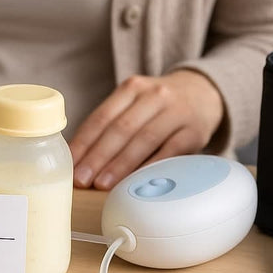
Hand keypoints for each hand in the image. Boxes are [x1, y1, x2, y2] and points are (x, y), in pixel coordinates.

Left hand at [70, 70, 224, 189]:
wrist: (203, 93)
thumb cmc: (157, 106)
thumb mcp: (134, 102)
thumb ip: (111, 123)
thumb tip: (79, 159)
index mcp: (132, 88)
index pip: (102, 116)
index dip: (84, 142)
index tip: (70, 165)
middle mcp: (154, 95)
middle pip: (121, 128)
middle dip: (98, 156)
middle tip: (82, 179)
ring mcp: (176, 112)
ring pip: (144, 140)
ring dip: (121, 165)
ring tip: (102, 184)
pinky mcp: (194, 132)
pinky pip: (169, 152)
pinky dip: (150, 168)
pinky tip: (135, 182)